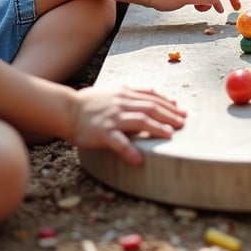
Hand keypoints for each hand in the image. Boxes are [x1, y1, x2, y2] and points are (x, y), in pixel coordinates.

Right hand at [69, 86, 185, 163]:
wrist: (67, 109)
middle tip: (183, 121)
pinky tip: (139, 160)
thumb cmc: (90, 102)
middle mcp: (121, 103)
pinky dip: (130, 151)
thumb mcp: (113, 91)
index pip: (151, 96)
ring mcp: (113, 118)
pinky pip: (119, 143)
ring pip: (141, 120)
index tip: (180, 109)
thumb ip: (132, 93)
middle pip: (151, 107)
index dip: (168, 103)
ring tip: (171, 134)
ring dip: (158, 127)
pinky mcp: (103, 133)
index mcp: (124, 93)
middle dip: (170, 114)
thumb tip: (154, 95)